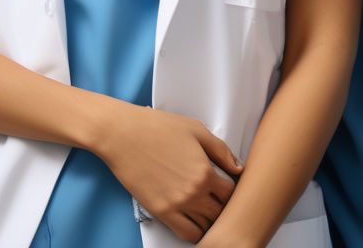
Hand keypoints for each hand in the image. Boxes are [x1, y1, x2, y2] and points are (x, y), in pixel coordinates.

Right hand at [98, 102, 242, 242]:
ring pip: (206, 227)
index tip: (228, 185)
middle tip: (219, 198)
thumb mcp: (196, 130)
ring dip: (210, 220)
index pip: (232, 193)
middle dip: (223, 206)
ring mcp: (177, 206)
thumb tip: (238, 167)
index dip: (233, 190)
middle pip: (221, 213)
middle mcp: (193, 193)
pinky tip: (194, 219)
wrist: (124, 135)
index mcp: (205, 172)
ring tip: (207, 208)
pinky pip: (187, 234)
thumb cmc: (158, 127)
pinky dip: (195, 231)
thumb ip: (221, 150)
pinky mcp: (161, 212)